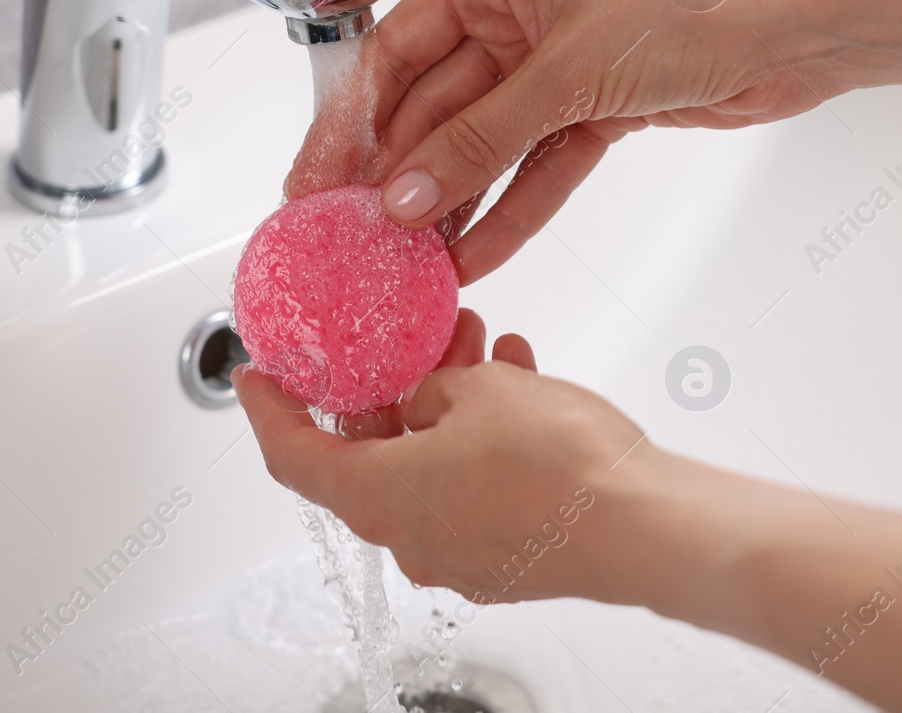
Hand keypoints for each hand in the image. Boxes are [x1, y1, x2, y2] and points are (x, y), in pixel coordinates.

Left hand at [234, 308, 660, 603]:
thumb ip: (435, 387)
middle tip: (418, 341)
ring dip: (450, 406)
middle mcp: (410, 538)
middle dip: (395, 388)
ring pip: (432, 466)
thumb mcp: (480, 389)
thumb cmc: (559, 463)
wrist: (643, 523)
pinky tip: (522, 386)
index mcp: (378, 498)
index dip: (269, 412)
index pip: (293, 456)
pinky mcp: (507, 559)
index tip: (257, 379)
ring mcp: (460, 555)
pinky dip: (485, 439)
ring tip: (486, 350)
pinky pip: (476, 488)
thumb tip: (431, 398)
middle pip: (372, 457)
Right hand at [286, 0, 835, 281]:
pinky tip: (477, 253)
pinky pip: (538, 165)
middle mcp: (523, 13)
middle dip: (400, 173)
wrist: (801, 26)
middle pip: (437, 105)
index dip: (351, 119)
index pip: (398, 51)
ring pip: (486, 144)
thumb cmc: (696, 1)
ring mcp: (561, 63)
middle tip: (360, 235)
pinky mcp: (600, 107)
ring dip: (453, 202)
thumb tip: (404, 194)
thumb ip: (479, 141)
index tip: (316, 179)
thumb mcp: (566, 73)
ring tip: (413, 261)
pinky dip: (513, 208)